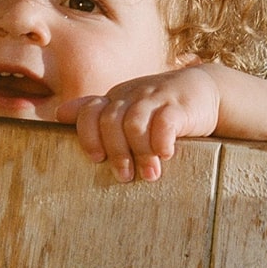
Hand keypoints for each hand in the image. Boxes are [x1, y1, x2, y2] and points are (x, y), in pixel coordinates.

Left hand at [55, 65, 219, 181]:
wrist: (205, 90)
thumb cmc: (160, 107)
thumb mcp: (127, 106)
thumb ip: (97, 112)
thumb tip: (61, 114)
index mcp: (115, 99)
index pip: (89, 111)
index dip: (87, 135)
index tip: (96, 158)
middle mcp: (131, 96)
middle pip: (110, 121)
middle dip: (115, 152)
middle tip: (124, 177)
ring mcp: (155, 98)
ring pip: (134, 123)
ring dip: (140, 153)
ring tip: (149, 175)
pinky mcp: (179, 105)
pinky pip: (164, 121)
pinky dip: (161, 141)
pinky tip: (166, 154)